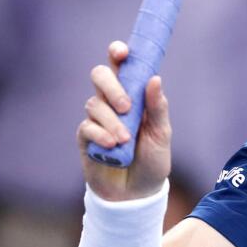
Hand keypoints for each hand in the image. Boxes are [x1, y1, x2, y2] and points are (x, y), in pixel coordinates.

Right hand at [77, 41, 171, 200]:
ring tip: (125, 140)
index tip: (122, 52)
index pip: (121, 66)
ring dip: (111, 121)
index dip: (118, 53)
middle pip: (99, 75)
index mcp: (133, 95)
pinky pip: (87, 126)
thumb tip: (154, 78)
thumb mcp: (161, 133)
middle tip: (126, 106)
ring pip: (94, 104)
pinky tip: (112, 146)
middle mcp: (112, 102)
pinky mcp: (85, 137)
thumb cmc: (152, 160)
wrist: (136, 194)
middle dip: (111, 87)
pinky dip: (100, 134)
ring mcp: (97, 119)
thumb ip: (157, 107)